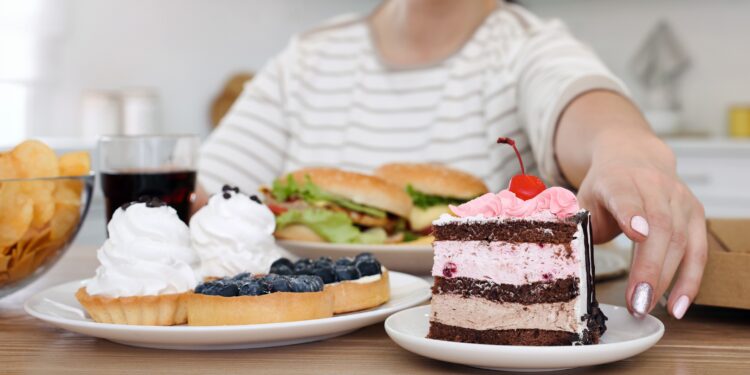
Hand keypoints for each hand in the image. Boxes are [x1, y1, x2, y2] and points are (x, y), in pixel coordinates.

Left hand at [576, 136, 706, 318]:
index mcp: (618, 180)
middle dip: (649, 267)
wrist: (633, 157)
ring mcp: (679, 199)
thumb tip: (551, 241)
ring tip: (647, 307)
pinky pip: (699, 250)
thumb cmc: (605, 187)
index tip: (636, 233)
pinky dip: (690, 280)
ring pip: (680, 240)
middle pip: (658, 225)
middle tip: (636, 301)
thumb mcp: (582, 198)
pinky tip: (678, 305)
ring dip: (667, 280)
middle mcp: (654, 186)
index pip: (626, 195)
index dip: (631, 214)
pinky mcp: (696, 214)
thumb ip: (571, 221)